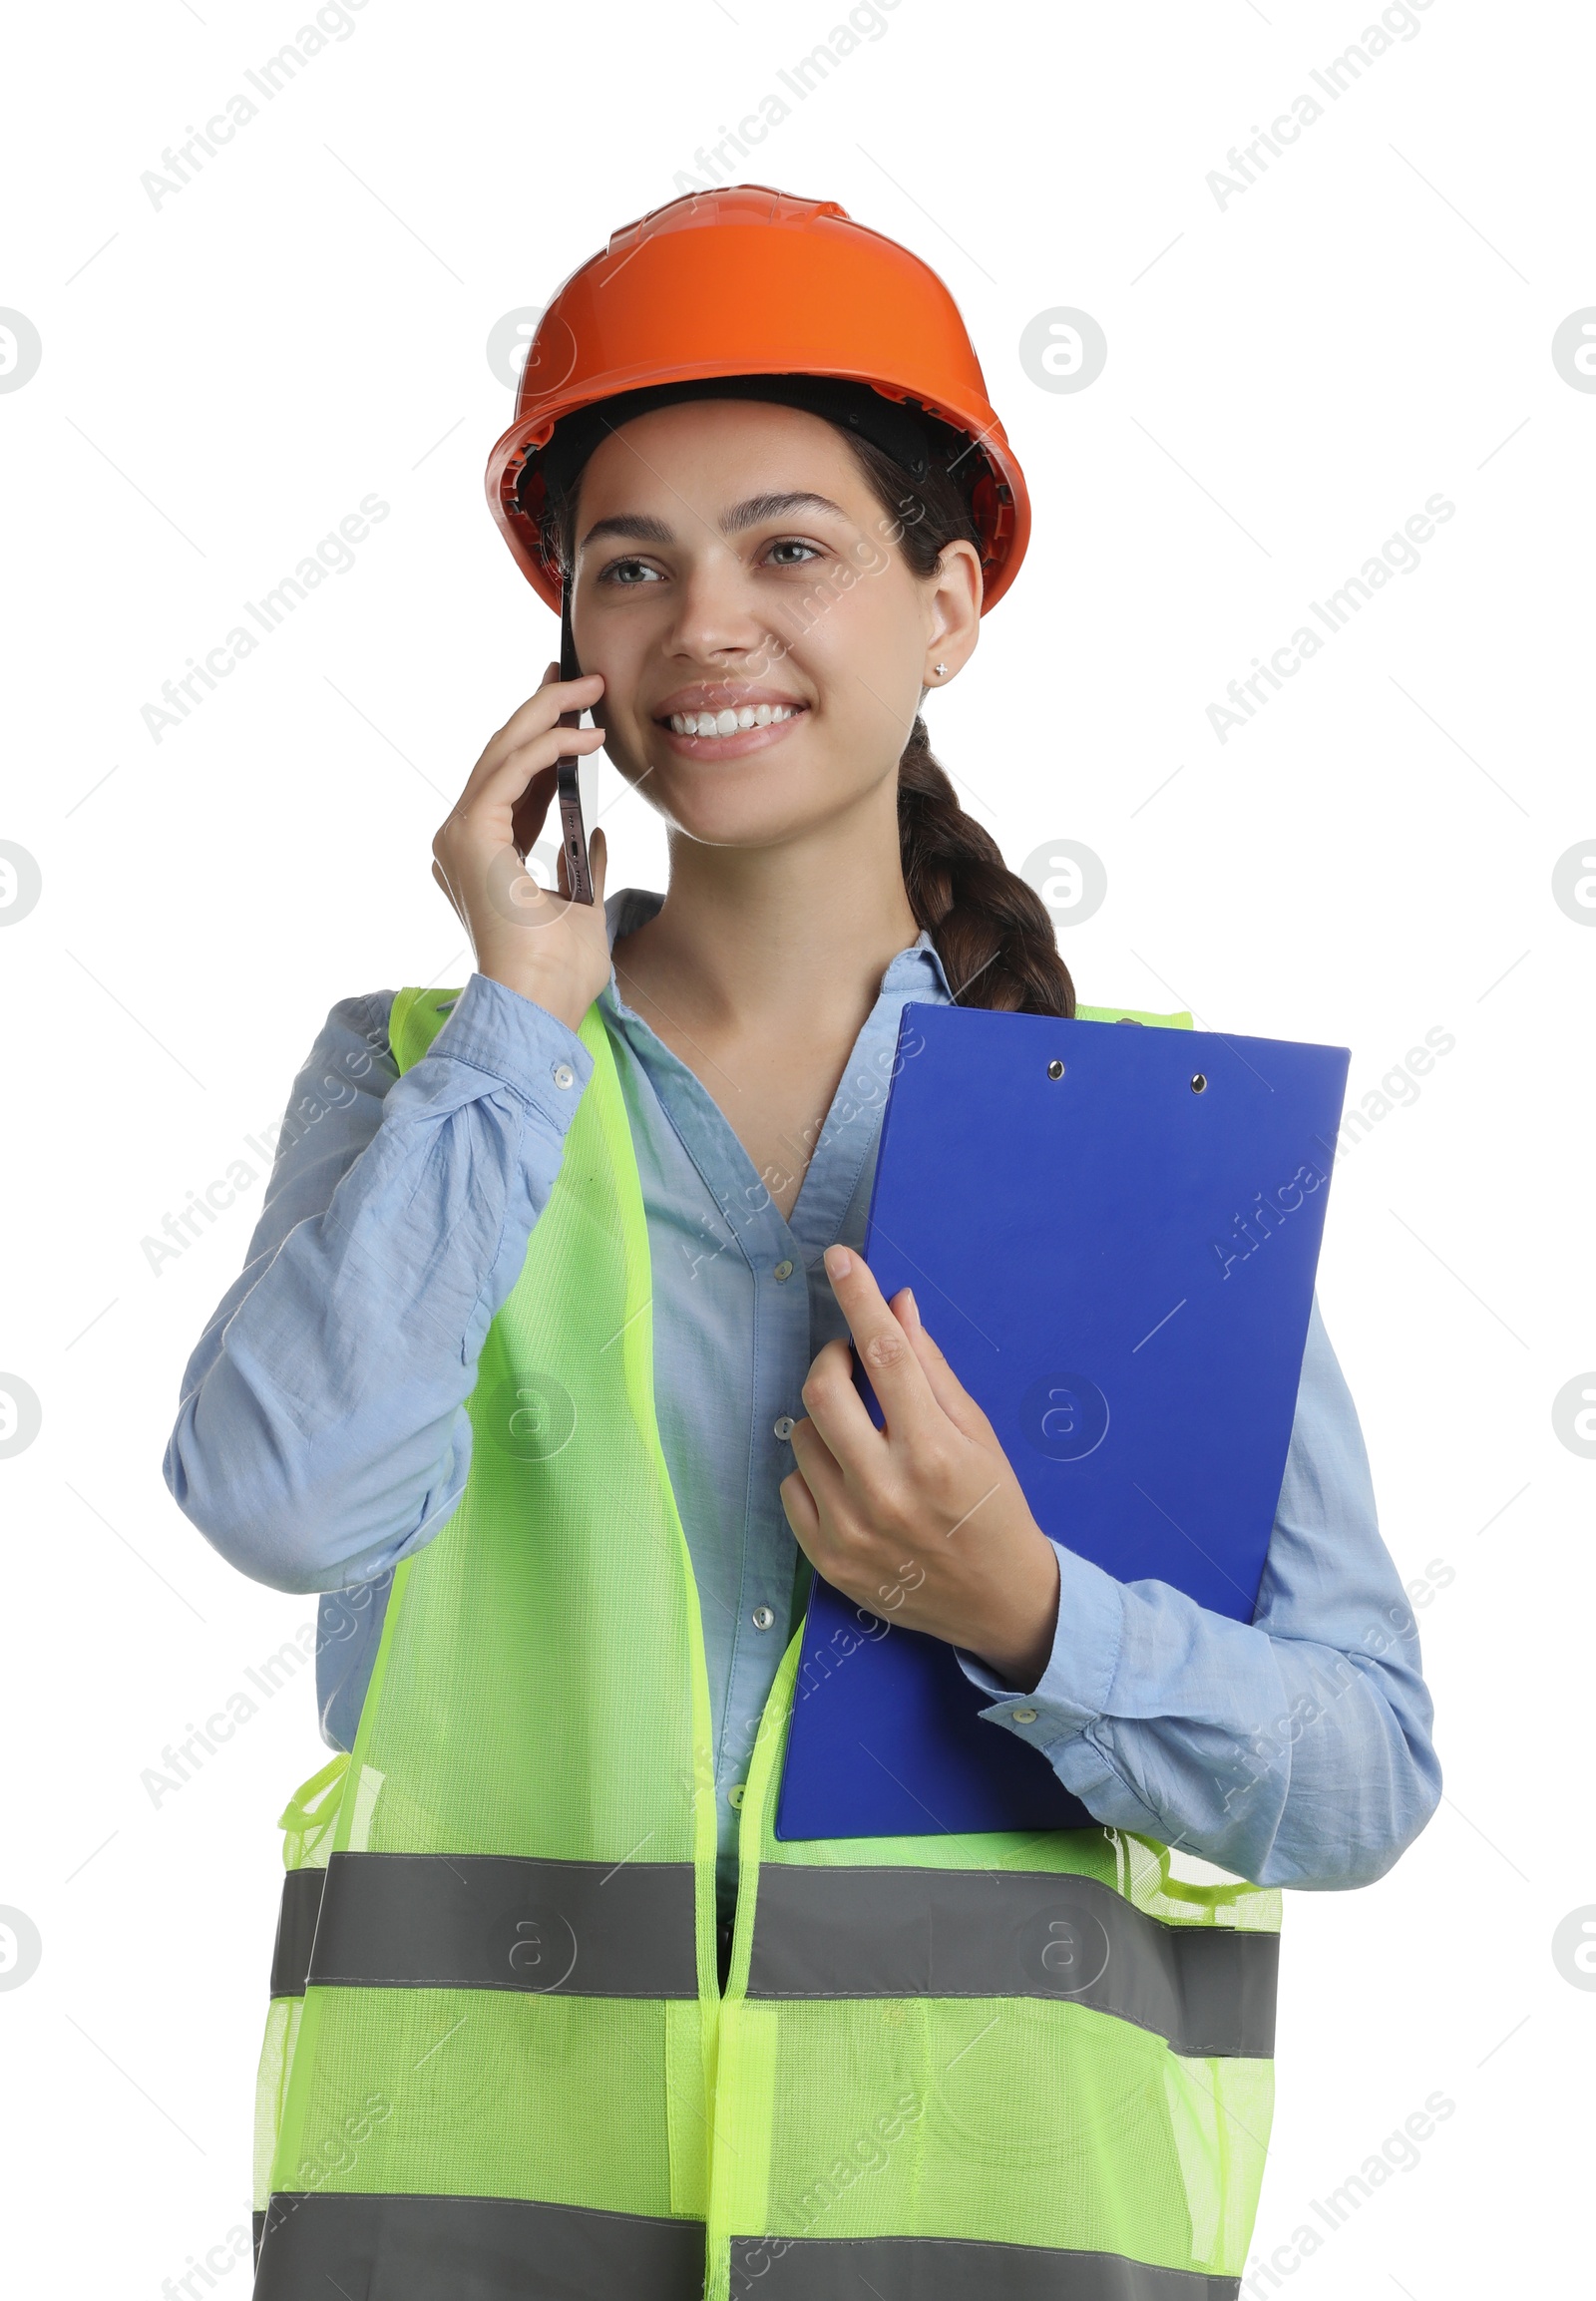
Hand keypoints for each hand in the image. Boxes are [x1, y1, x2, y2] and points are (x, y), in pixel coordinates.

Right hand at [432, 662, 610, 1030]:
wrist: (538, 1004)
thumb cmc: (558, 973)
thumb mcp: (581, 904)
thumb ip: (580, 863)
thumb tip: (594, 831)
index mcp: (483, 857)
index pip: (516, 784)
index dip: (546, 742)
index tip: (577, 710)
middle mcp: (462, 840)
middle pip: (503, 757)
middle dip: (542, 710)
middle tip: (581, 676)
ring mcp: (460, 835)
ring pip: (502, 752)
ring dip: (548, 714)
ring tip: (592, 691)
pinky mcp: (470, 833)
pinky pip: (510, 771)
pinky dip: (548, 746)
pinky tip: (585, 736)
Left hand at [780, 1246, 1061, 1690]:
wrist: (997, 1603)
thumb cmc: (994, 1508)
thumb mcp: (977, 1434)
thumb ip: (930, 1370)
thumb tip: (897, 1306)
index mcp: (934, 1452)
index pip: (885, 1355)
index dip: (859, 1298)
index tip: (840, 1259)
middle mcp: (886, 1491)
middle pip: (822, 1391)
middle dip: (832, 1359)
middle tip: (852, 1361)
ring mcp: (851, 1530)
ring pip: (802, 1437)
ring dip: (825, 1419)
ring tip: (862, 1433)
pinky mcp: (827, 1560)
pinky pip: (791, 1485)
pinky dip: (813, 1469)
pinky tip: (848, 1476)